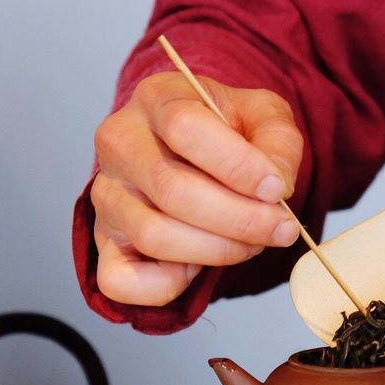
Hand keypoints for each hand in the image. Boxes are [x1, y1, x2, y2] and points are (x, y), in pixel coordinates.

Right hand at [91, 72, 303, 305]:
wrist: (192, 153)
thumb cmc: (226, 133)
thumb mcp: (264, 117)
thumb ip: (279, 142)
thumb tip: (277, 186)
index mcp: (157, 98)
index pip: (185, 127)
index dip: (238, 165)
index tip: (277, 189)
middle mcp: (120, 143)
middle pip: (173, 190)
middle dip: (241, 219)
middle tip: (281, 228)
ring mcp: (106, 194)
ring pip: (155, 236)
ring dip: (217, 251)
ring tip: (251, 243)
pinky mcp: (103, 241)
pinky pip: (120, 280)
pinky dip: (166, 286)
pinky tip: (196, 268)